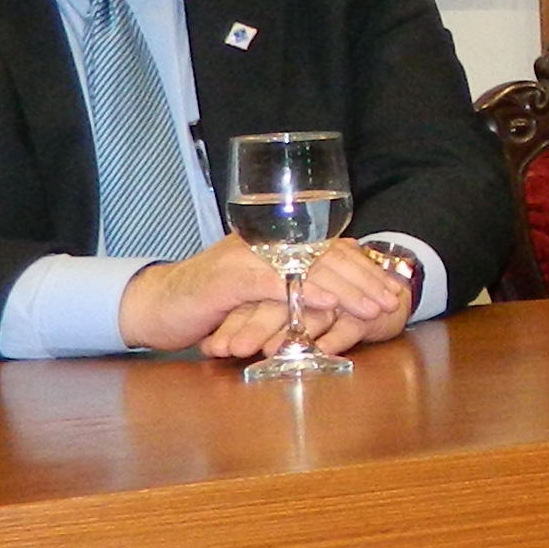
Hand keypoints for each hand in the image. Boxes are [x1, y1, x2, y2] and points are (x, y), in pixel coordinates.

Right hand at [126, 236, 417, 357]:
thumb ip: (292, 288)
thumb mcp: (258, 295)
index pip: (330, 246)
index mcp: (275, 242)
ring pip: (308, 264)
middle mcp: (264, 241)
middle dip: (364, 277)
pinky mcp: (230, 276)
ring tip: (372, 305)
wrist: (155, 306)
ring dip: (346, 286)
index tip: (393, 285)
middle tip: (392, 299)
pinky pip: (276, 280)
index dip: (364, 266)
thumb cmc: (209, 305)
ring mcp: (247, 255)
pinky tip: (329, 302)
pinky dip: (305, 290)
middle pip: (326, 252)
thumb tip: (339, 298)